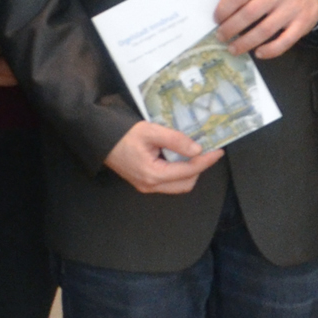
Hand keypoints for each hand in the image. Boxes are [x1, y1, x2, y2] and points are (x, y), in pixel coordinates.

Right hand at [104, 119, 223, 195]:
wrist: (99, 138)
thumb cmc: (123, 134)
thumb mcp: (151, 131)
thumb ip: (175, 140)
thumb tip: (197, 149)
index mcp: (153, 175)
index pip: (188, 171)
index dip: (206, 161)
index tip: (219, 151)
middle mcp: (150, 185)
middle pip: (186, 183)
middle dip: (199, 168)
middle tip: (206, 151)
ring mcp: (146, 186)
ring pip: (178, 185)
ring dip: (189, 171)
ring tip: (193, 152)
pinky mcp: (144, 182)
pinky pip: (168, 182)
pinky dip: (178, 171)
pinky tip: (179, 156)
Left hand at [217, 0, 317, 59]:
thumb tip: (223, 13)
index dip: (224, 9)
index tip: (217, 19)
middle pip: (249, 13)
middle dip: (230, 28)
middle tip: (221, 36)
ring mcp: (291, 10)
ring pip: (264, 31)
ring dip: (245, 43)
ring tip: (233, 48)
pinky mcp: (302, 25)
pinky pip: (284, 42)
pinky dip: (269, 51)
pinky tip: (258, 53)